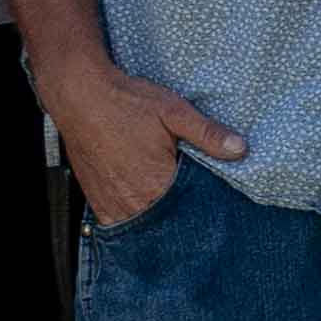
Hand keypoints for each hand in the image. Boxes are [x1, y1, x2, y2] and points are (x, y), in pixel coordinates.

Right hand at [45, 53, 246, 228]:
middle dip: (179, 217)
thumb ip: (208, 134)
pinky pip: (117, 222)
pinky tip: (143, 207)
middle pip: (165, 222)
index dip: (201, 209)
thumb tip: (240, 149)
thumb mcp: (174, 112)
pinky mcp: (96, 200)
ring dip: (155, 219)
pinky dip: (132, 218)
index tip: (211, 206)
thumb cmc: (126, 102)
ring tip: (166, 206)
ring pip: (141, 225)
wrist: (79, 95)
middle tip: (190, 208)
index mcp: (156, 184)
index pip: (188, 212)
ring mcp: (110, 204)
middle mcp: (132, 201)